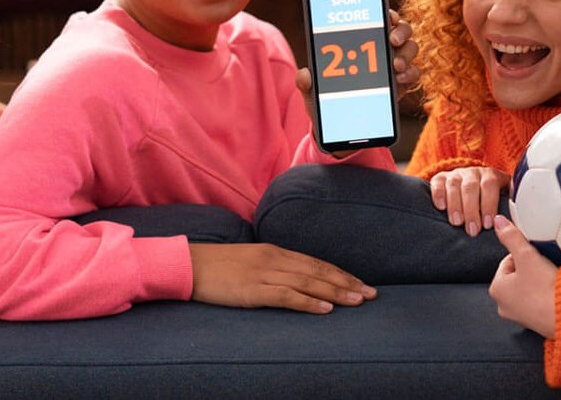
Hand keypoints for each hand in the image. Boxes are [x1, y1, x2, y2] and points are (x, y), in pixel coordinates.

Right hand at [188, 242, 375, 312]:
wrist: (189, 265)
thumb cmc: (218, 267)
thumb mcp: (251, 261)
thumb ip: (273, 268)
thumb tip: (294, 280)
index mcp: (276, 251)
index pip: (316, 263)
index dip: (341, 274)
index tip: (361, 284)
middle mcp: (275, 259)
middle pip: (319, 271)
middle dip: (348, 283)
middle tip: (371, 294)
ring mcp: (265, 274)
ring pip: (309, 283)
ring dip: (336, 292)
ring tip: (358, 301)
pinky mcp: (253, 290)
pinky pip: (287, 296)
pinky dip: (309, 302)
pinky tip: (326, 309)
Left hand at [294, 9, 418, 97]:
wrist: (340, 127)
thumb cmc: (327, 100)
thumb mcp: (313, 91)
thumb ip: (306, 82)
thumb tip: (304, 74)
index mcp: (362, 40)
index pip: (380, 18)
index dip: (387, 13)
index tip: (387, 15)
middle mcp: (383, 48)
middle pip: (402, 30)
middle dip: (401, 31)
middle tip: (392, 40)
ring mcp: (394, 66)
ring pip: (411, 49)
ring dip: (406, 54)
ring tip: (395, 65)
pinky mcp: (401, 84)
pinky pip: (413, 74)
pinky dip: (409, 75)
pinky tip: (399, 80)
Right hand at [430, 166, 509, 235]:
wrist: (475, 190)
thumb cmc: (491, 203)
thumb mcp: (504, 201)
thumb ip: (510, 207)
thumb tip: (517, 224)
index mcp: (491, 175)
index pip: (490, 185)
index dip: (489, 204)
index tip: (488, 224)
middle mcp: (473, 172)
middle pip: (471, 187)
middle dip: (472, 210)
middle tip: (473, 230)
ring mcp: (457, 174)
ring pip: (454, 185)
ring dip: (455, 205)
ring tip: (457, 223)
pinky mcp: (441, 178)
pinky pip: (437, 182)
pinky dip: (438, 194)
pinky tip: (441, 207)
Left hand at [489, 215, 555, 338]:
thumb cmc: (544, 289)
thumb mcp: (526, 255)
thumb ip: (511, 236)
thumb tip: (499, 222)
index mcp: (496, 290)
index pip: (507, 262)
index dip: (524, 254)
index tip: (537, 253)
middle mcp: (505, 306)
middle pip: (519, 276)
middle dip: (532, 269)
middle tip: (546, 264)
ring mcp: (521, 317)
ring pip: (530, 289)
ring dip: (540, 281)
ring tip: (553, 277)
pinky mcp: (538, 323)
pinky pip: (541, 302)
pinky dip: (548, 295)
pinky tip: (558, 291)